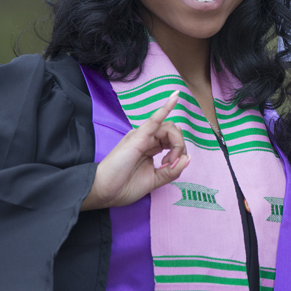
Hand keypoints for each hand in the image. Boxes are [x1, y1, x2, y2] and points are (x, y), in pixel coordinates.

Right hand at [82, 91, 189, 210]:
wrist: (102, 192)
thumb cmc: (124, 186)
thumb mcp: (154, 180)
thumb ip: (172, 171)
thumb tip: (188, 158)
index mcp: (150, 146)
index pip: (173, 139)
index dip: (178, 152)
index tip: (170, 168)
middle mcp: (146, 137)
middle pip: (173, 132)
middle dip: (179, 148)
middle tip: (169, 165)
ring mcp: (142, 135)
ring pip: (169, 128)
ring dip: (176, 144)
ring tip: (166, 162)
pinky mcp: (138, 137)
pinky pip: (154, 120)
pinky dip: (165, 108)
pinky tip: (175, 98)